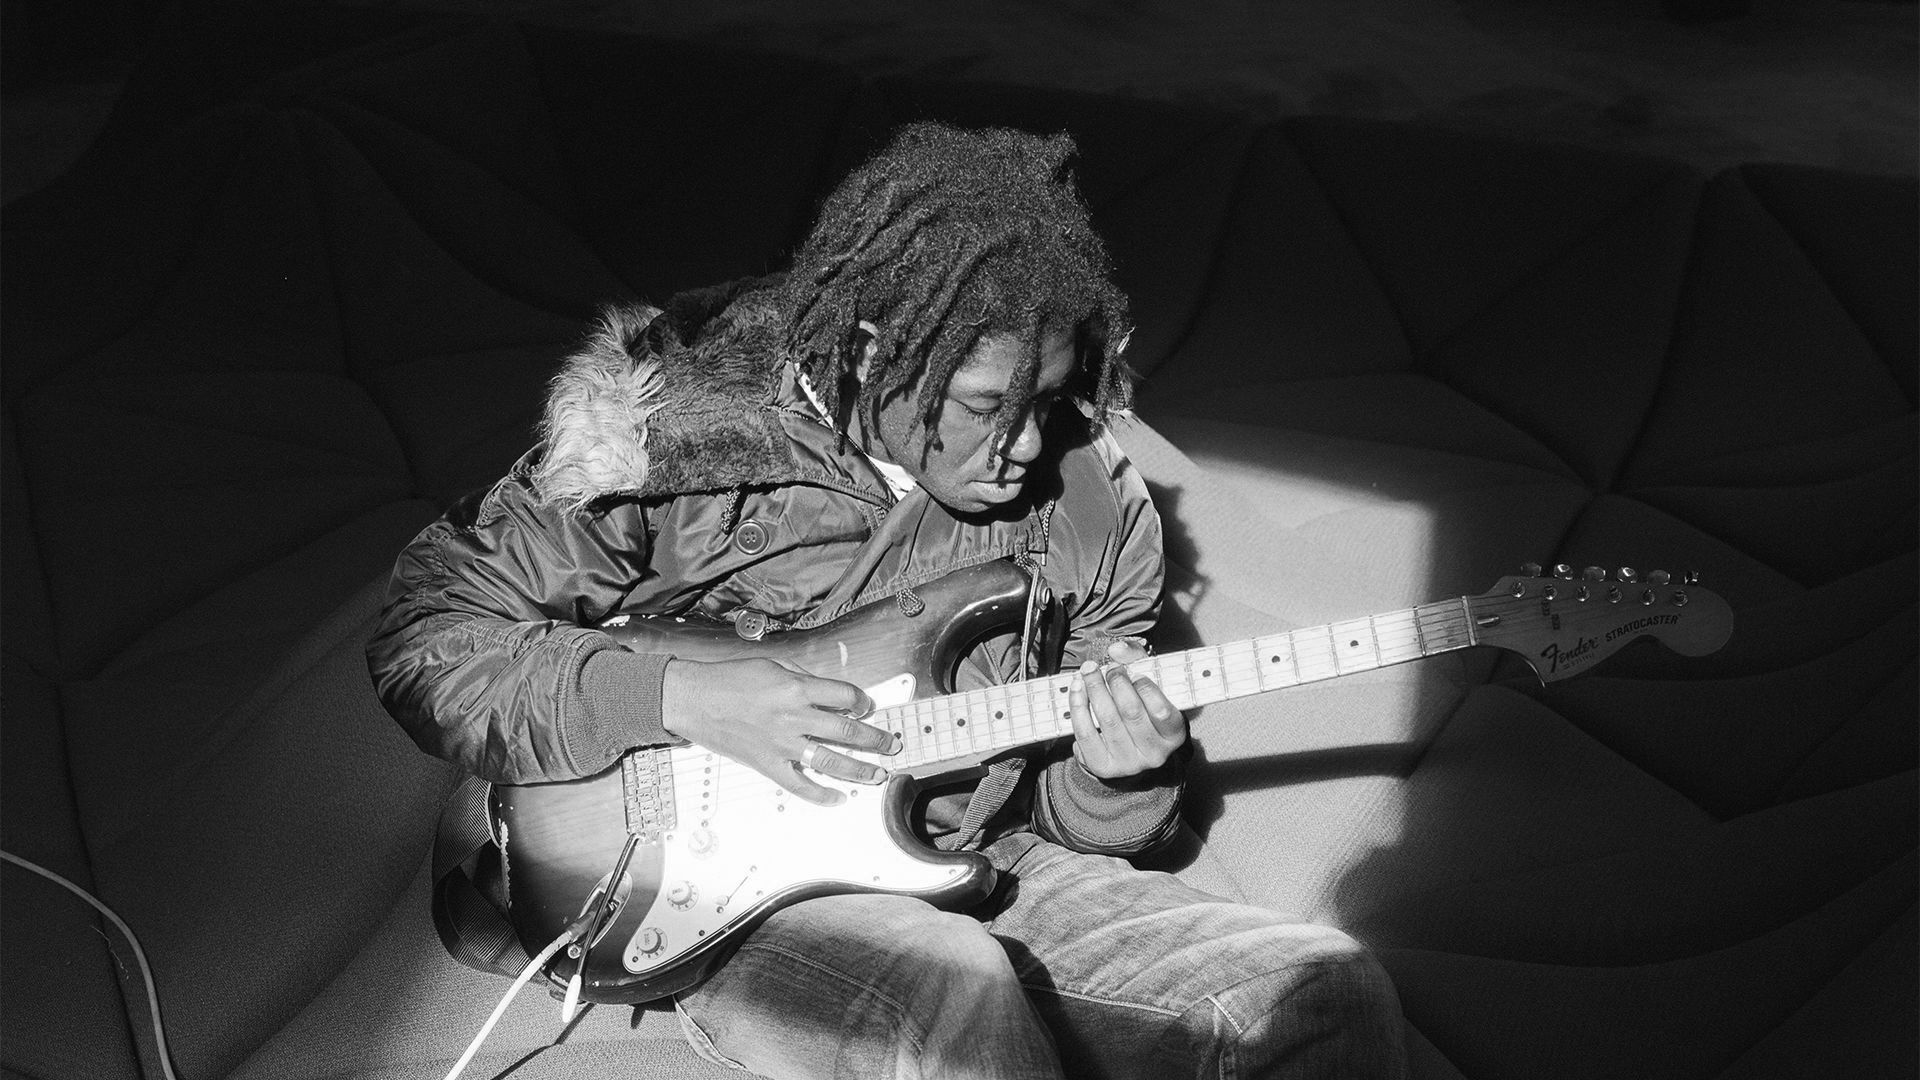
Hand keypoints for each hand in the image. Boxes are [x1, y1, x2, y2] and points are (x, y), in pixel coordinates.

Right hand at [660, 657, 897, 804]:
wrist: (693, 700)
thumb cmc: (728, 680)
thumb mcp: (771, 666)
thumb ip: (802, 679)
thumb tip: (829, 693)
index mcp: (795, 687)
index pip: (844, 695)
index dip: (861, 701)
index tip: (867, 706)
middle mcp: (793, 716)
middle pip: (846, 730)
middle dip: (874, 738)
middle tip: (890, 744)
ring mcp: (781, 743)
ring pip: (830, 760)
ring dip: (859, 769)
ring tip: (877, 774)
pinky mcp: (767, 764)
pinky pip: (799, 785)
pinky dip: (820, 795)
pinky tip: (838, 798)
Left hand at [1066, 640, 1186, 780]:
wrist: (1127, 749)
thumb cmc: (1142, 710)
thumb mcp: (1149, 686)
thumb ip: (1137, 660)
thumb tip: (1116, 649)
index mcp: (1173, 735)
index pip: (1162, 711)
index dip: (1144, 687)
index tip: (1132, 671)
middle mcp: (1154, 755)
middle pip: (1131, 712)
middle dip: (1116, 682)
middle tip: (1107, 667)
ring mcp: (1128, 764)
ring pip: (1107, 719)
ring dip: (1094, 688)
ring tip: (1088, 671)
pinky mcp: (1103, 767)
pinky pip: (1086, 732)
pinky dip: (1078, 706)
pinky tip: (1077, 688)